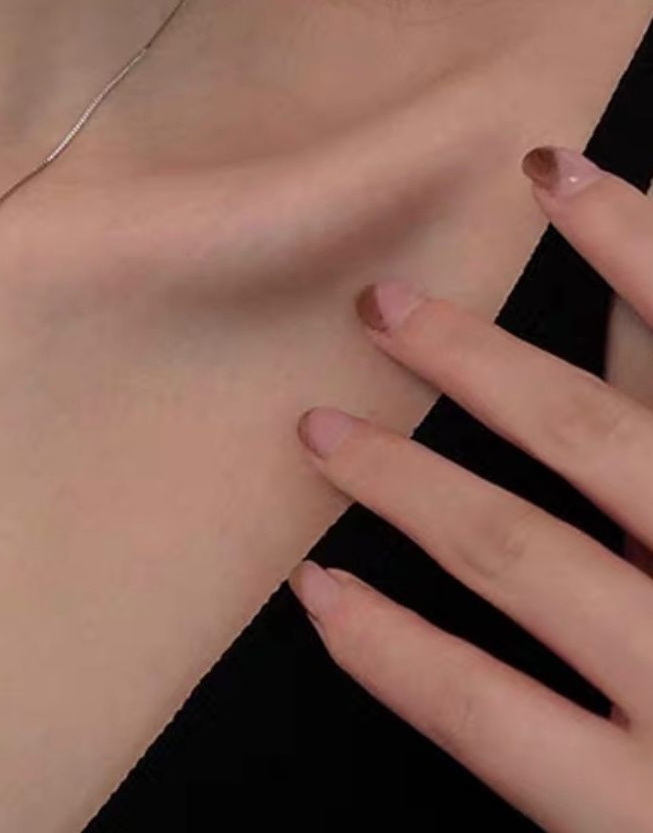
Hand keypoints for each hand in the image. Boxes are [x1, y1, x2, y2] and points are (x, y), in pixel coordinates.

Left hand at [287, 144, 652, 832]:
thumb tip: (623, 321)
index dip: (638, 245)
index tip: (551, 167)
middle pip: (596, 436)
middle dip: (482, 357)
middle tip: (379, 303)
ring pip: (518, 554)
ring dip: (406, 476)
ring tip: (316, 430)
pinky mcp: (627, 816)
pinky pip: (483, 713)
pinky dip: (390, 646)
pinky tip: (318, 592)